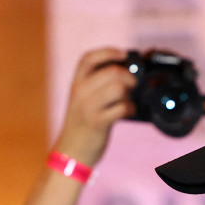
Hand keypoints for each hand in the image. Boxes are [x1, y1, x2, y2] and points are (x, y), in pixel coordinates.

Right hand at [52, 48, 136, 166]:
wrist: (72, 151)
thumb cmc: (82, 124)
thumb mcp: (81, 100)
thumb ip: (95, 85)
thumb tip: (123, 71)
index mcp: (75, 84)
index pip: (89, 58)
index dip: (108, 52)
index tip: (124, 54)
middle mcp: (79, 92)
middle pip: (111, 71)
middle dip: (128, 76)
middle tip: (132, 85)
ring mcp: (88, 107)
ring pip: (118, 88)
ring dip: (129, 94)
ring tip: (126, 102)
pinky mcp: (98, 122)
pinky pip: (122, 107)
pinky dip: (130, 109)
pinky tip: (127, 113)